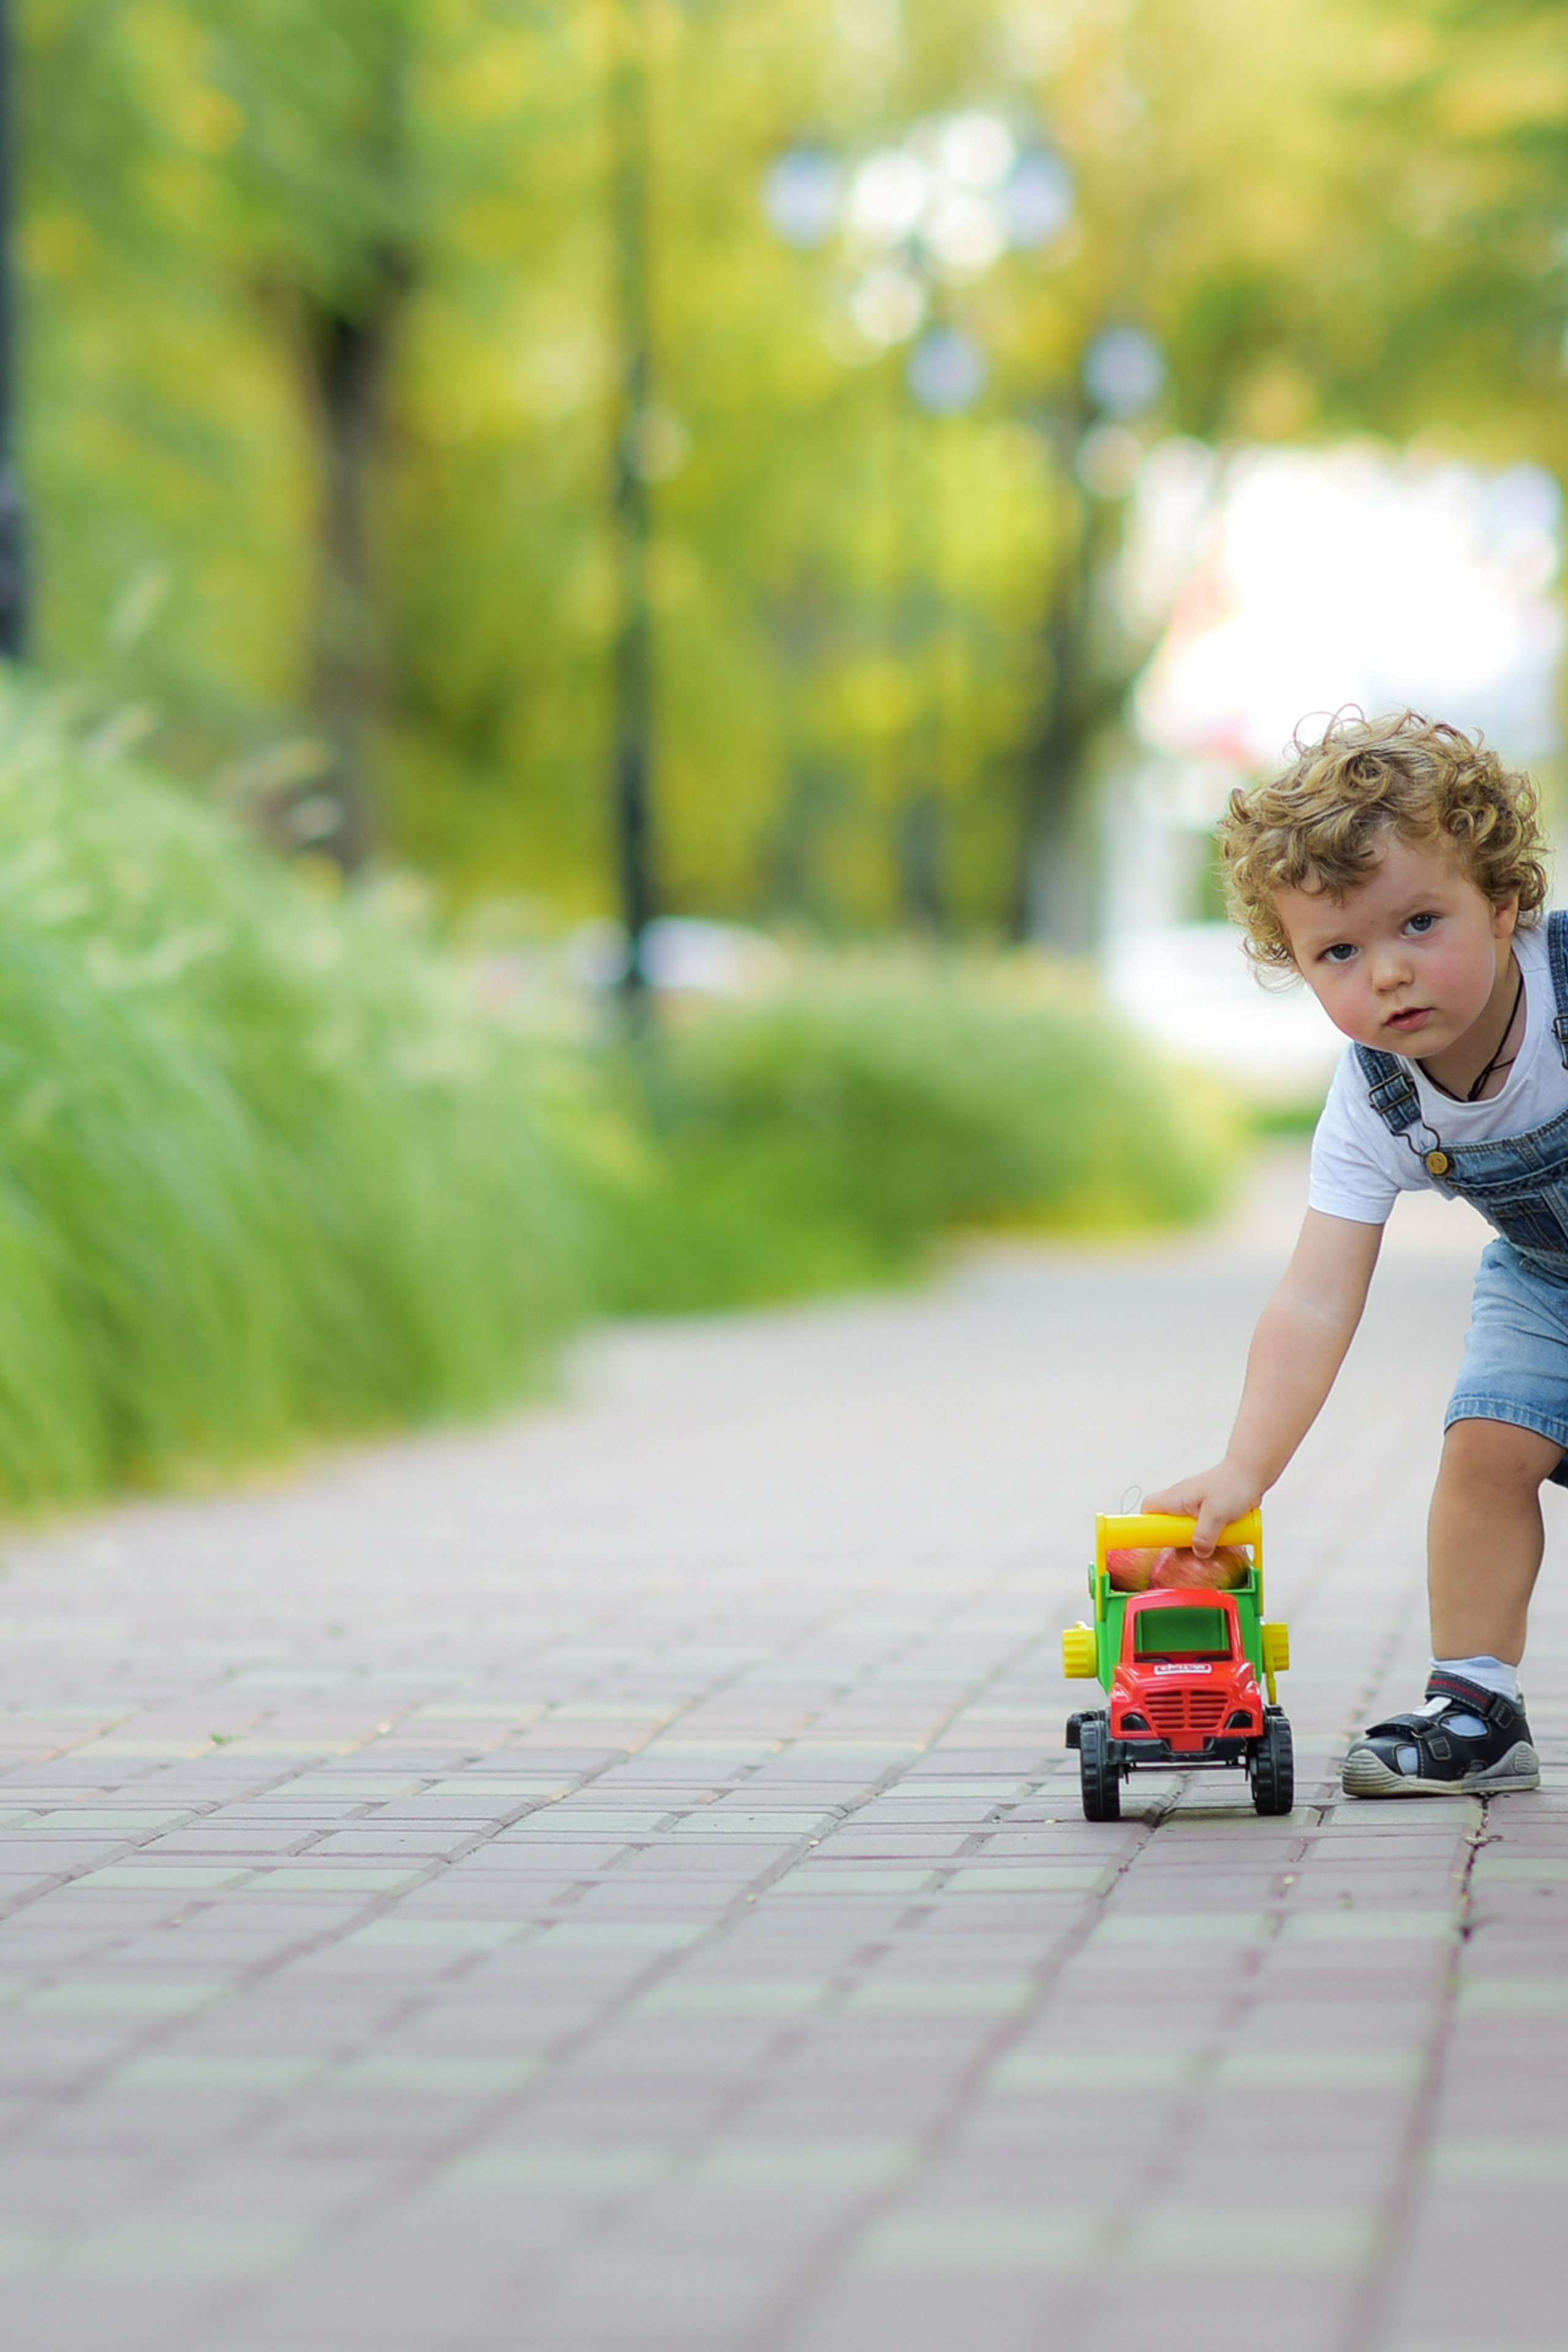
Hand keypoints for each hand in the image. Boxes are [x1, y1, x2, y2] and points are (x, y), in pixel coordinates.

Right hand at [1143, 1462, 1262, 1557]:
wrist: (1250, 1474)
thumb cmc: (1232, 1485)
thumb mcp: (1217, 1514)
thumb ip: (1205, 1535)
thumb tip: (1198, 1552)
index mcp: (1175, 1498)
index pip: (1148, 1509)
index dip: (1146, 1526)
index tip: (1154, 1542)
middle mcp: (1180, 1500)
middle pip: (1164, 1522)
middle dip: (1174, 1538)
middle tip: (1186, 1547)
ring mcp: (1192, 1504)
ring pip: (1182, 1526)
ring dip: (1192, 1537)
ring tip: (1207, 1543)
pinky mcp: (1204, 1510)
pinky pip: (1197, 1526)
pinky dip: (1204, 1534)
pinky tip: (1217, 1538)